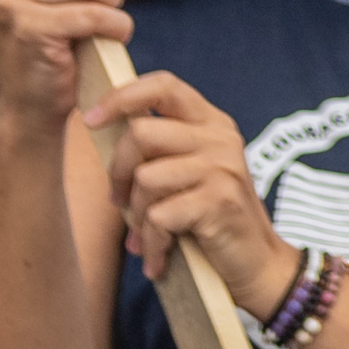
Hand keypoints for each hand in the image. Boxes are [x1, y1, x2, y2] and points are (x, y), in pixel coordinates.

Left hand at [85, 70, 295, 312]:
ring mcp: (222, 168)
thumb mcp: (190, 171)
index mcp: (211, 123)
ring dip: (136, 216)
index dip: (123, 96)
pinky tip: (158, 259)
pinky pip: (158, 217)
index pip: (164, 86)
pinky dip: (151, 245)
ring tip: (146, 236)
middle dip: (118, 172)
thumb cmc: (210, 217)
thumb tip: (100, 127)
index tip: (92, 118)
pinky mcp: (219, 202)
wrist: (257, 262)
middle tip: (119, 202)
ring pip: (145, 178)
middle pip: (141, 133)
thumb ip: (160, 148)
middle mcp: (220, 138)